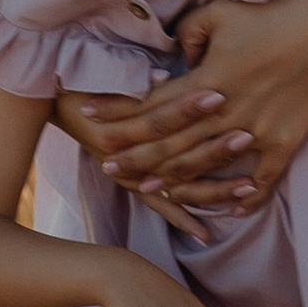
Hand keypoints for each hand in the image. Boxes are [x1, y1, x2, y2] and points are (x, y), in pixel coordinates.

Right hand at [58, 84, 251, 235]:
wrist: (61, 96)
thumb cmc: (91, 77)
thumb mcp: (110, 70)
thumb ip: (137, 76)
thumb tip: (164, 77)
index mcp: (122, 120)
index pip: (160, 114)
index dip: (188, 106)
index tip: (220, 95)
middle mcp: (127, 152)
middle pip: (176, 153)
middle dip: (214, 149)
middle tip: (247, 139)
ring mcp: (132, 172)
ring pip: (176, 186)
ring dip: (212, 188)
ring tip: (246, 187)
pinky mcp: (133, 183)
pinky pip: (162, 207)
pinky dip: (183, 220)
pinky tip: (206, 236)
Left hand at [80, 0, 307, 213]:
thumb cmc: (270, 13)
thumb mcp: (220, 13)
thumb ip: (189, 34)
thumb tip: (177, 57)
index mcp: (206, 80)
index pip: (150, 105)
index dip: (117, 114)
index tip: (89, 119)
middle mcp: (225, 112)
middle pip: (168, 143)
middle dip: (133, 156)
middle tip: (106, 166)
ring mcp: (256, 131)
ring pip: (205, 165)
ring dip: (172, 180)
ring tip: (147, 189)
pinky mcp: (285, 141)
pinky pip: (262, 178)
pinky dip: (245, 196)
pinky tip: (229, 209)